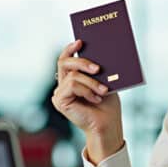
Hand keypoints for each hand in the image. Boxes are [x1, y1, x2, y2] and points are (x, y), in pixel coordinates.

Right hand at [51, 40, 123, 162]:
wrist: (108, 125)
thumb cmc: (108, 105)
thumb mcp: (104, 81)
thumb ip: (96, 70)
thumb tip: (99, 53)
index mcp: (71, 79)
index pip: (65, 59)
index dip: (70, 49)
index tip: (80, 41)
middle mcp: (62, 85)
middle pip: (64, 62)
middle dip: (82, 62)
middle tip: (97, 68)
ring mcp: (60, 93)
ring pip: (72, 76)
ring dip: (91, 82)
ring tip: (104, 91)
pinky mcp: (60, 101)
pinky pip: (72, 86)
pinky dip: (87, 91)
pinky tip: (96, 98)